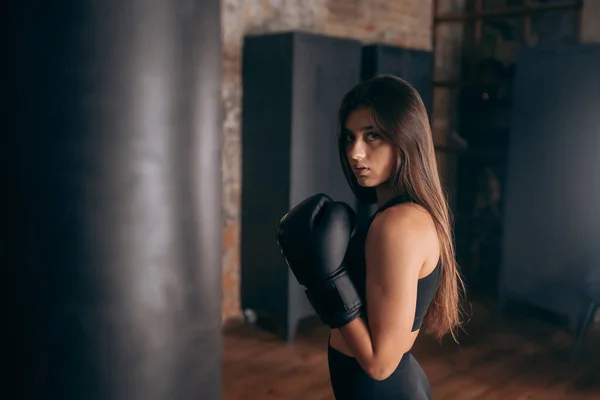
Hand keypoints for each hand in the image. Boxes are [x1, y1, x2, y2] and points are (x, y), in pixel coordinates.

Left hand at [276, 193, 363, 327]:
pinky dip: (318, 241)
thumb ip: (339, 207)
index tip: (335, 230)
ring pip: (313, 223)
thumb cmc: (332, 254)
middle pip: (315, 211)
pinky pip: (310, 236)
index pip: (321, 201)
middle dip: (326, 221)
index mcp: (291, 218)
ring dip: (322, 230)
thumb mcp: (340, 222)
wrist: (325, 284)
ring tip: (326, 246)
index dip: (335, 214)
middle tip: (331, 239)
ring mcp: (286, 239)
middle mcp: (284, 227)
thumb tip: (335, 208)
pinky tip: (321, 252)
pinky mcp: (292, 249)